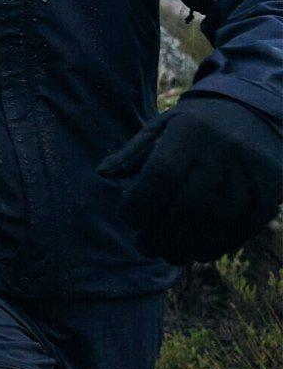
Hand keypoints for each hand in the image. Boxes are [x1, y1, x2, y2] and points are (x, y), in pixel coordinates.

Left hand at [98, 96, 282, 264]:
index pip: (162, 175)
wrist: (254, 114)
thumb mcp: (162, 126)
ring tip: (167, 254)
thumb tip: (102, 173)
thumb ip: (134, 152)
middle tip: (143, 246)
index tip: (128, 218)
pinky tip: (197, 252)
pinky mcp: (269, 194)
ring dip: (187, 245)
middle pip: (189, 205)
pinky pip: (244, 228)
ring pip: (217, 221)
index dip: (141, 203)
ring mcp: (251, 175)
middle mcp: (224, 153)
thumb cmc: (195, 126)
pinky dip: (218, 246)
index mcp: (190, 133)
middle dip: (161, 233)